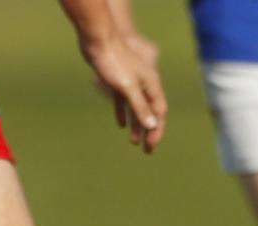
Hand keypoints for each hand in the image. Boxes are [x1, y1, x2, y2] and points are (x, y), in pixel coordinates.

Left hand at [81, 34, 166, 152]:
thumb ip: (140, 106)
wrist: (98, 42)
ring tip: (134, 142)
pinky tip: (121, 125)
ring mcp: (132, 83)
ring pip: (137, 109)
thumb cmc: (113, 62)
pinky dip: (124, 114)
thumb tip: (152, 125)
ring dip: (137, 125)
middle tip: (147, 150)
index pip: (159, 113)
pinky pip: (124, 102)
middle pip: (150, 112)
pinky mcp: (118, 82)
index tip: (151, 147)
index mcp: (151, 85)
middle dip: (149, 132)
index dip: (156, 131)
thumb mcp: (127, 87)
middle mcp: (145, 85)